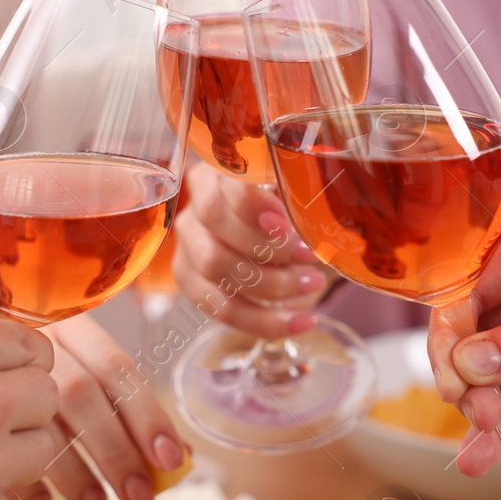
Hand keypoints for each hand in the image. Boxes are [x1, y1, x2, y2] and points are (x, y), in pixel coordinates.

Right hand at [25, 313, 187, 499]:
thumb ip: (128, 409)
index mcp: (70, 324)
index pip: (117, 368)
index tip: (171, 461)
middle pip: (81, 395)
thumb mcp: (85, 373)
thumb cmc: (44, 372)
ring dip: (76, 476)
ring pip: (42, 423)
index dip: (147, 415)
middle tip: (139, 498)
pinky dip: (27, 482)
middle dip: (115, 452)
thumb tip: (180, 458)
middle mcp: (33, 342)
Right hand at [173, 160, 330, 337]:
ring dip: (271, 284)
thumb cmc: (275, 213)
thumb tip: (313, 222)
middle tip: (310, 257)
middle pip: (217, 226)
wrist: (257, 242)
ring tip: (311, 284)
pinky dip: (264, 321)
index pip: (224, 188)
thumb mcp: (284, 198)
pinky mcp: (191, 284)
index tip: (290, 227)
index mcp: (212, 177)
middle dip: (268, 247)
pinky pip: (221, 309)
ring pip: (216, 269)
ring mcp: (186, 249)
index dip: (256, 208)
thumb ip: (291, 203)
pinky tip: (300, 322)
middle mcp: (192, 211)